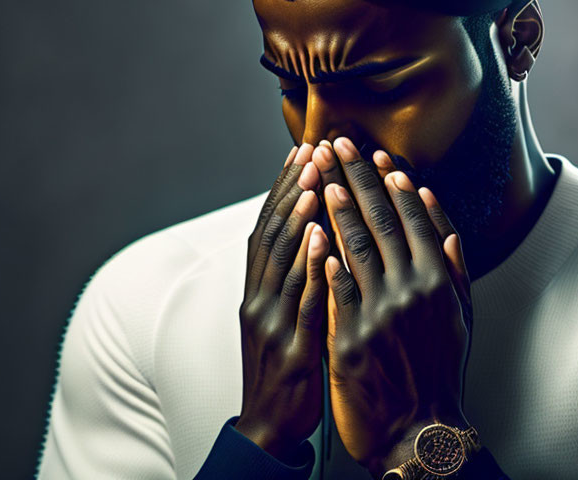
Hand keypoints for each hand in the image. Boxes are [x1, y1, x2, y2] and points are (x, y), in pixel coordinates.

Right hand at [234, 143, 329, 462]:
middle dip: (292, 189)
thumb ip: (293, 277)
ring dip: (296, 217)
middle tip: (312, 151)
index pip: (269, 226)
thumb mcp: (281, 317)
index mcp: (257, 290)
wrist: (269, 426)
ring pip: (280, 260)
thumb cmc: (284, 366)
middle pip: (272, 232)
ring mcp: (270, 322)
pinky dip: (308, 265)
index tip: (302, 151)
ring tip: (314, 179)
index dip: (284, 187)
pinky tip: (320, 236)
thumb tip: (315, 231)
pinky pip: (299, 299)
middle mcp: (257, 298)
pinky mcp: (289, 346)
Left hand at [318, 138, 472, 476]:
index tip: (379, 158)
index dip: (394, 186)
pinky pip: (336, 290)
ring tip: (324, 176)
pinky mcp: (352, 338)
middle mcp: (411, 290)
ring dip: (337, 208)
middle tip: (340, 146)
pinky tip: (314, 231)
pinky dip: (326, 259)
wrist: (422, 428)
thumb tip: (442, 225)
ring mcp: (380, 313)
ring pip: (355, 247)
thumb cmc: (441, 370)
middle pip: (381, 223)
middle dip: (358, 180)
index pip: (415, 220)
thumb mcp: (461, 318)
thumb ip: (453, 268)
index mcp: (438, 280)